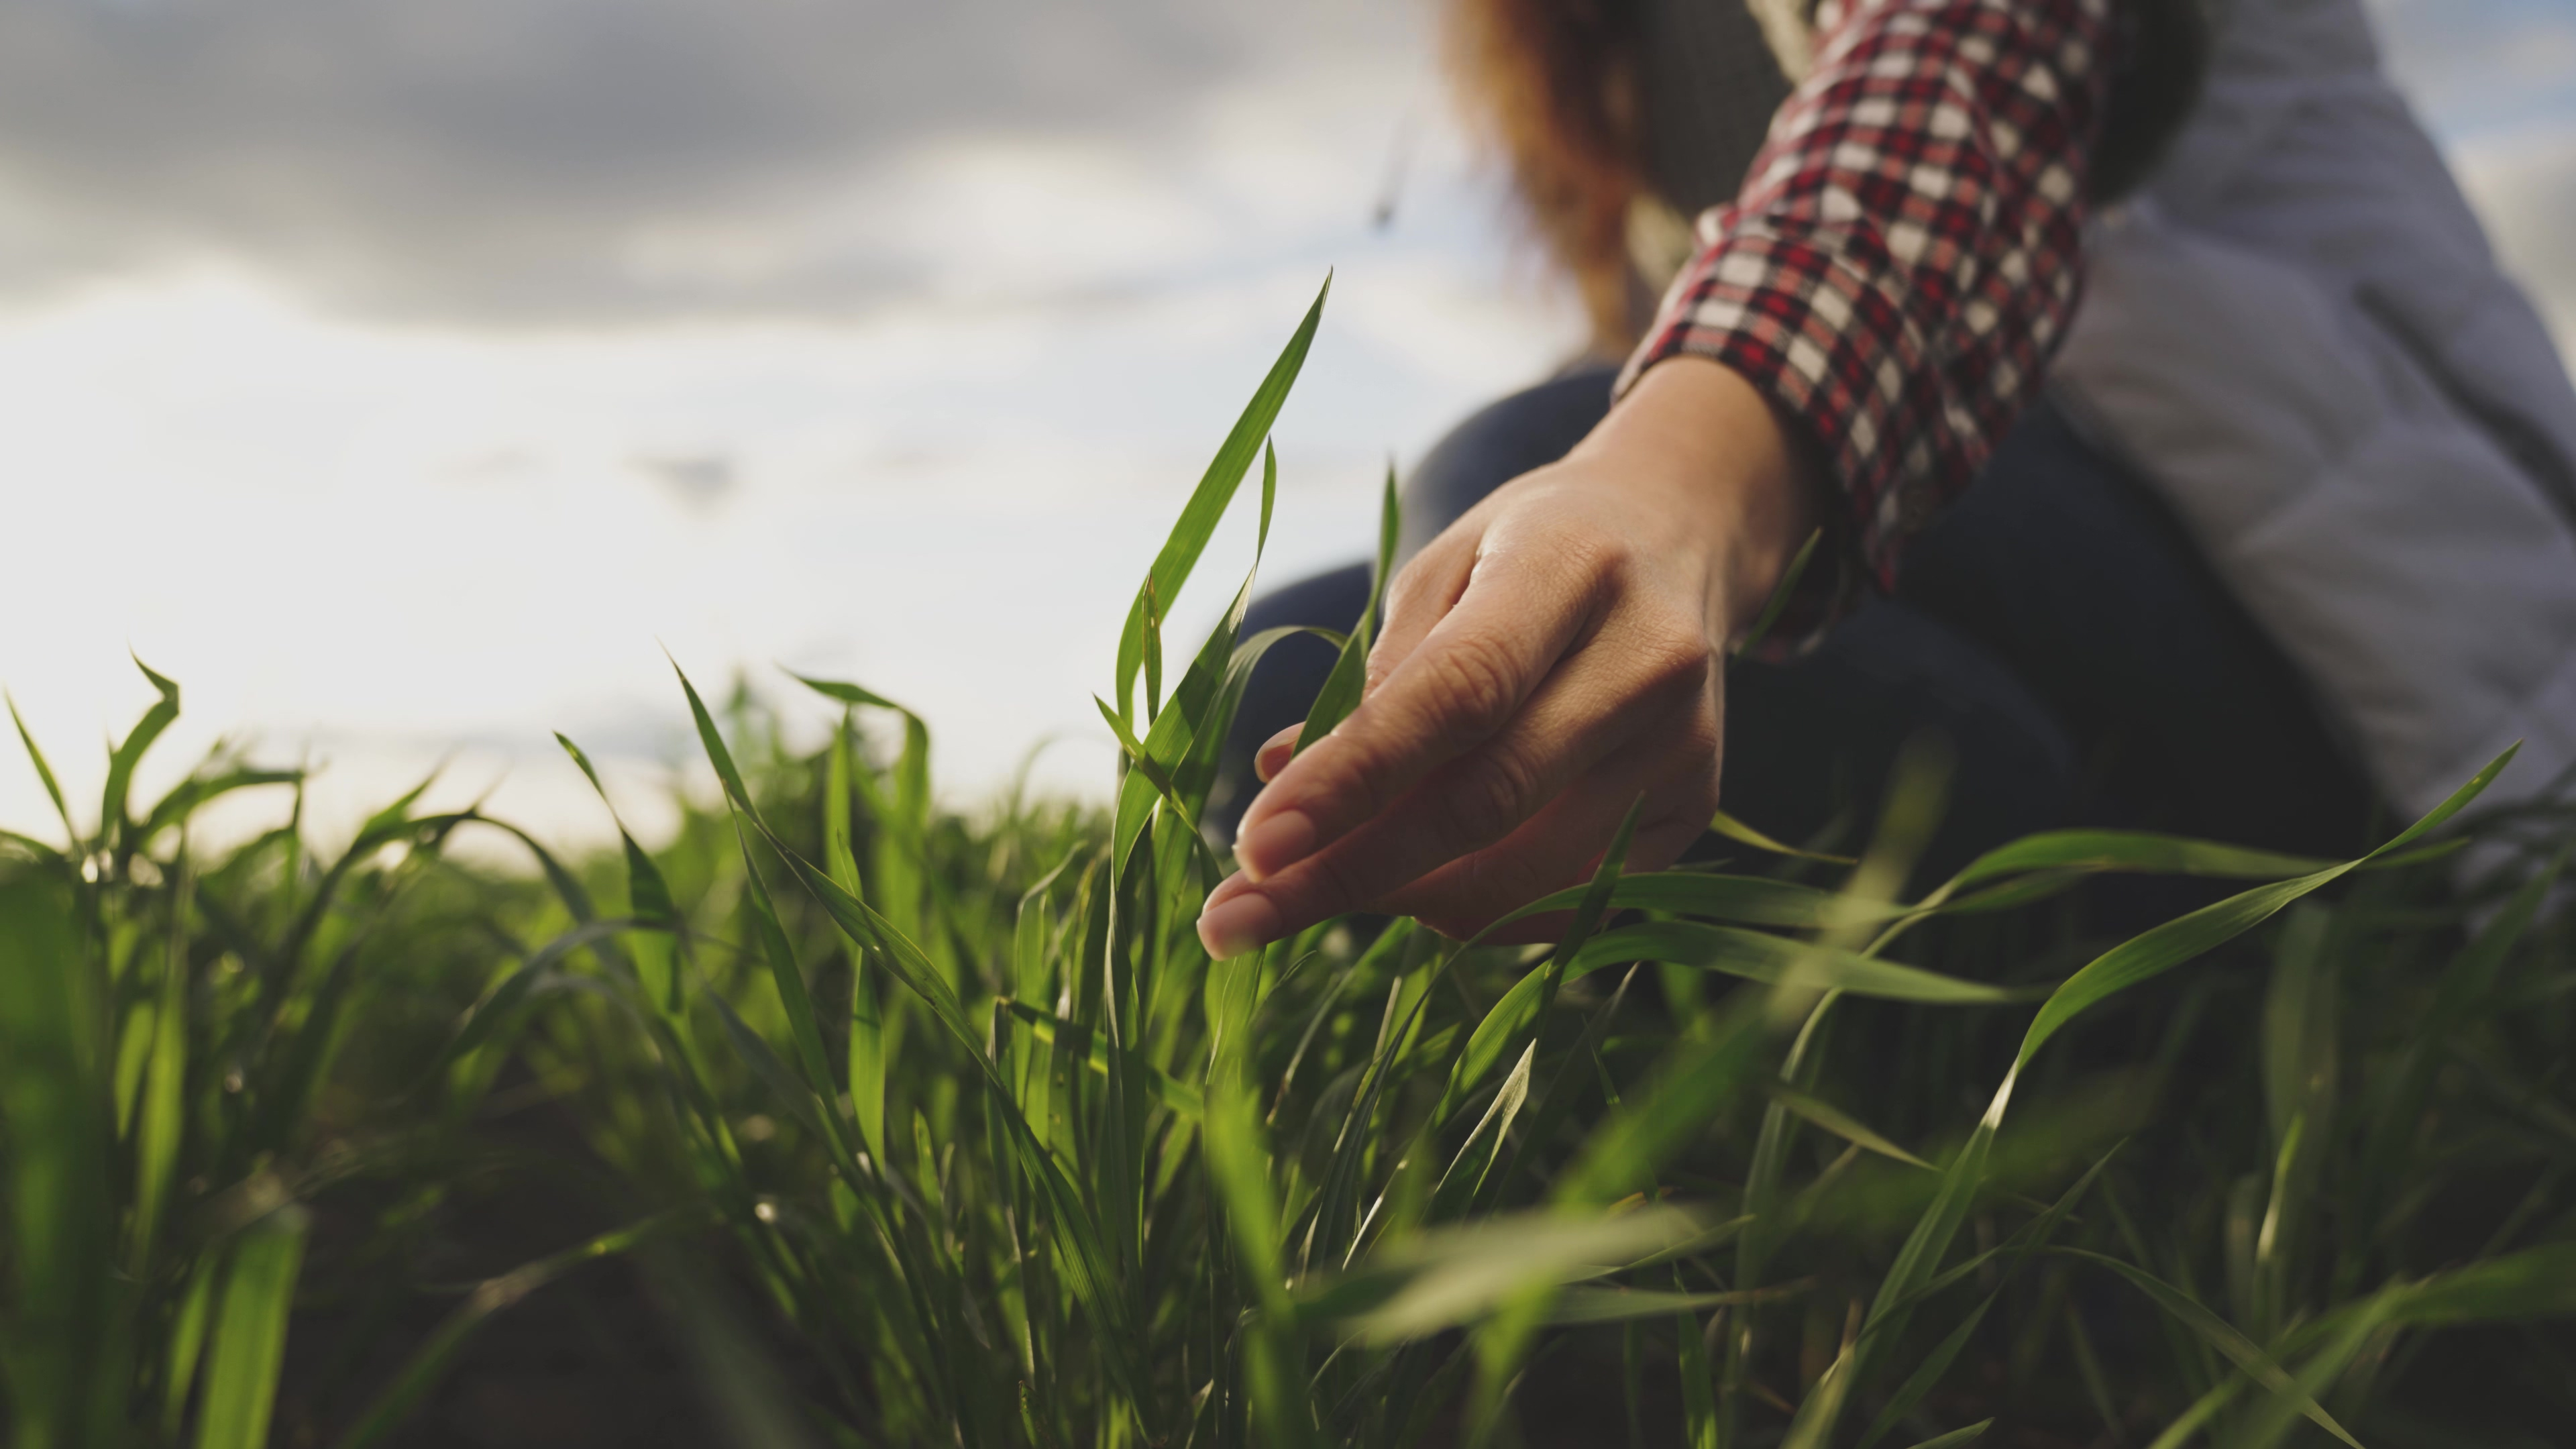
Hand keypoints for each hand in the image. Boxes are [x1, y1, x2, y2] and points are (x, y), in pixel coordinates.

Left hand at [1196, 357, 1820, 955]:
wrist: (1678, 535)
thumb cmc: (1529, 550)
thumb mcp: (1443, 567)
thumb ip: (1375, 677)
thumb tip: (1280, 783)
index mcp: (1571, 568)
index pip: (1456, 695)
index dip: (1350, 780)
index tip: (1253, 846)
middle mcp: (1649, 660)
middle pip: (1488, 801)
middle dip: (1349, 872)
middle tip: (1235, 920)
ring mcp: (1686, 745)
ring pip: (1525, 872)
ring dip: (1400, 901)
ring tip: (1307, 895)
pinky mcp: (1698, 808)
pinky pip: (1569, 899)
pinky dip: (1473, 909)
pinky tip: (1407, 887)